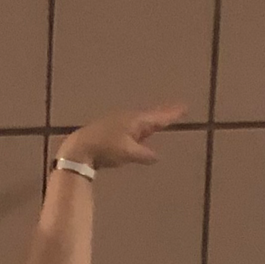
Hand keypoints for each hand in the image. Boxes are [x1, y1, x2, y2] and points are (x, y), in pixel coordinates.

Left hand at [60, 103, 186, 170]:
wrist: (79, 147)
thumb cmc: (105, 148)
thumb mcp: (128, 153)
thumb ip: (144, 154)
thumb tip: (157, 156)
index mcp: (136, 121)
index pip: (159, 117)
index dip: (172, 114)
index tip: (185, 107)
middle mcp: (130, 119)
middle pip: (151, 116)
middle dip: (164, 114)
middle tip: (177, 109)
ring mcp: (120, 124)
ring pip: (141, 123)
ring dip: (153, 122)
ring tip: (162, 121)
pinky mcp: (112, 132)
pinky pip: (133, 129)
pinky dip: (141, 130)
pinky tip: (141, 134)